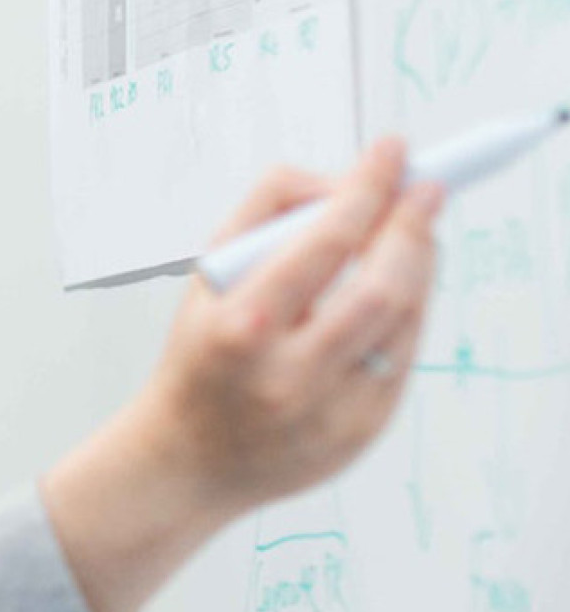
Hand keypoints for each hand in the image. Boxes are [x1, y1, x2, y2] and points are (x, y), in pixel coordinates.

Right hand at [41, 137, 442, 611]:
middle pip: (382, 286)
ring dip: (420, 265)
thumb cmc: (199, 354)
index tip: (392, 151)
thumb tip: (342, 181)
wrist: (186, 460)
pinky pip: (402, 356)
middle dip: (412, 226)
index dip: (368, 189)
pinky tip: (397, 288)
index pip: (324, 243)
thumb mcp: (206, 278)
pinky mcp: (361, 433)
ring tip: (413, 233)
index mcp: (241, 328)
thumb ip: (265, 215)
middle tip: (426, 188)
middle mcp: (288, 375)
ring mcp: (331, 411)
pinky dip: (409, 312)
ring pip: (404, 320)